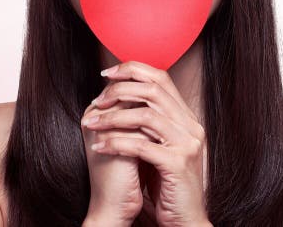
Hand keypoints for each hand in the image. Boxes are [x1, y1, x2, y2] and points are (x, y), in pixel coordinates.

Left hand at [83, 61, 210, 226]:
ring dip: (113, 118)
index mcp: (186, 117)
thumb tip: (118, 95)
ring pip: (146, 116)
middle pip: (153, 90)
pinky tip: (99, 147)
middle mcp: (191, 126)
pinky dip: (116, 144)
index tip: (106, 74)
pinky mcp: (177, 164)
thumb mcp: (158, 145)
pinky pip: (142, 146)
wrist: (185, 220)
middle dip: (119, 91)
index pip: (161, 78)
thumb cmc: (166, 184)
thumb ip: (147, 122)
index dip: (132, 70)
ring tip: (92, 124)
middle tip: (97, 100)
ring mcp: (187, 144)